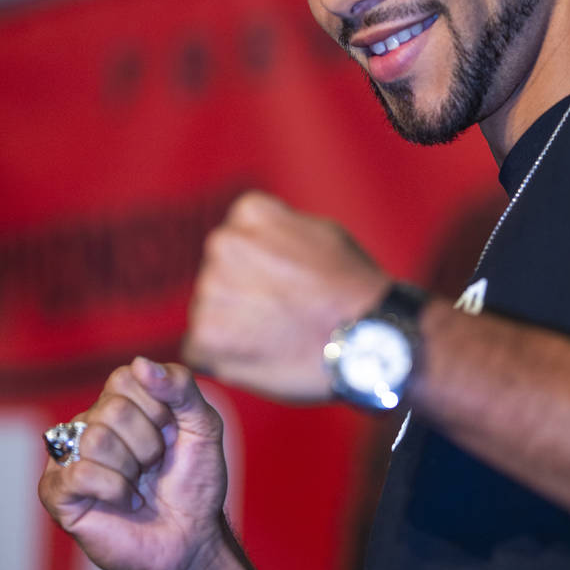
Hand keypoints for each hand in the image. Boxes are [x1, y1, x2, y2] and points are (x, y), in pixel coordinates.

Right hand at [38, 357, 227, 569]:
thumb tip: (141, 363)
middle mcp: (91, 424)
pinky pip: (79, 473)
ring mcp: (71, 458)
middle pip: (111, 409)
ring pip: (95, 439)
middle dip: (148, 442)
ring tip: (140, 484)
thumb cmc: (195, 481)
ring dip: (132, 468)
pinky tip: (126, 502)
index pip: (124, 377)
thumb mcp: (203, 425)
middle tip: (156, 465)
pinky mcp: (59, 494)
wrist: (192, 537)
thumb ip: (180, 387)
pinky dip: (115, 490)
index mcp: (121, 402)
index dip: (158, 406)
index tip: (173, 433)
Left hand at [183, 192, 388, 398]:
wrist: (368, 339)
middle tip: (281, 315)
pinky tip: (261, 356)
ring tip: (276, 337)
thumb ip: (278, 232)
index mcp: (250, 212)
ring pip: (209, 310)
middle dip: (242, 294)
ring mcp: (211, 289)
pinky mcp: (205, 336)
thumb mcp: (321, 233)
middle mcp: (223, 243)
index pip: (239, 239)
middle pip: (219, 273)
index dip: (261, 267)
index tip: (287, 284)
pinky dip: (225, 356)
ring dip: (232, 325)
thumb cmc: (352, 287)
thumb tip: (256, 243)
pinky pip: (201, 348)